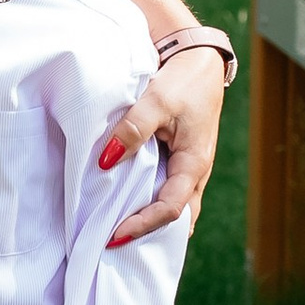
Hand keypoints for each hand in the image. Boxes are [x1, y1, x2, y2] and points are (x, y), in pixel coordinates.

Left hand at [98, 49, 225, 243]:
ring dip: (148, 220)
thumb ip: (133, 130)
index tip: (114, 236)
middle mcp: (194, 172)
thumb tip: (107, 161)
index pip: (169, 208)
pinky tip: (125, 206)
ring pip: (171, 206)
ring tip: (117, 232)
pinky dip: (148, 202)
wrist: (198, 59)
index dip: (142, 225)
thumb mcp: (156, 100)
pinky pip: (165, 190)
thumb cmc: (182, 80)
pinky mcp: (177, 159)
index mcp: (194, 163)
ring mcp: (187, 167)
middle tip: (114, 245)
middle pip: (175, 217)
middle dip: (147, 234)